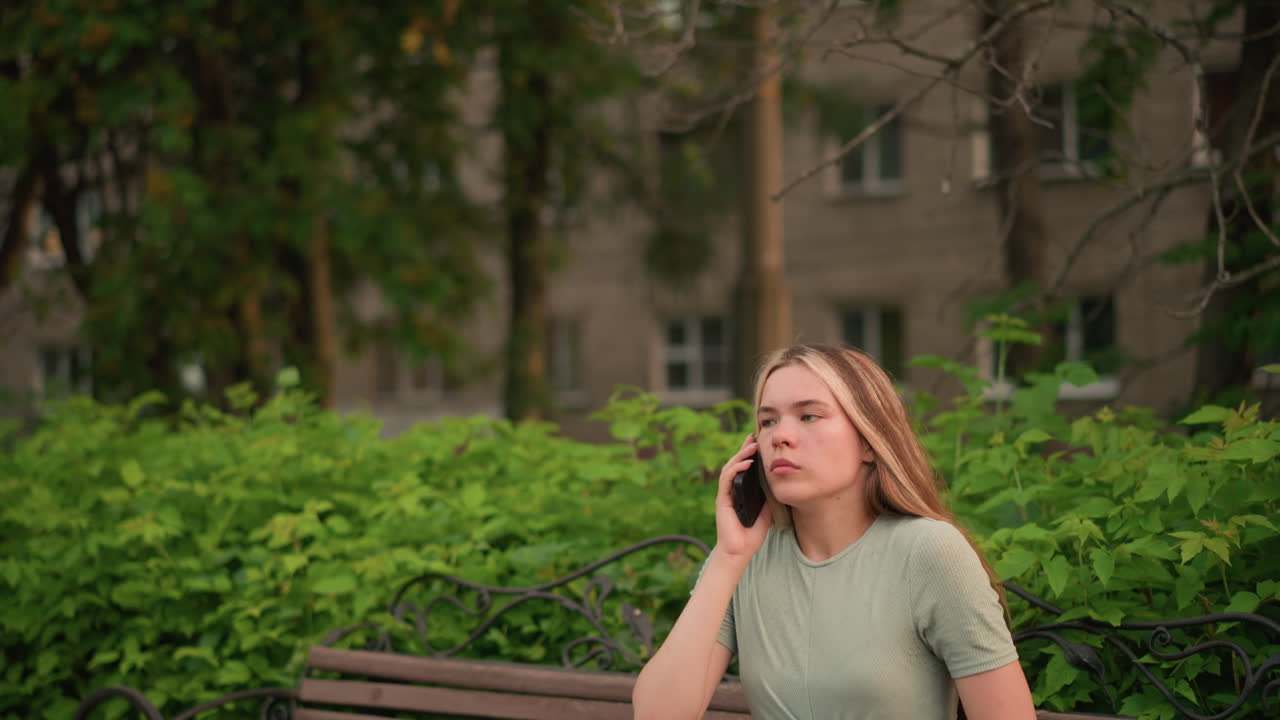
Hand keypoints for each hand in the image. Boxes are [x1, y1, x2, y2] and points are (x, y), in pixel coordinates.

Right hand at [713, 434, 772, 561]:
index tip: (758, 441)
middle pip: (736, 464)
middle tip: (755, 437)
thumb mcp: (766, 510)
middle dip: (745, 449)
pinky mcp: (722, 499)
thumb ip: (767, 497)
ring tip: (752, 446)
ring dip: (741, 455)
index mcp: (741, 491)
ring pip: (730, 468)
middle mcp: (731, 490)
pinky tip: (746, 463)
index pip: (744, 468)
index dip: (750, 454)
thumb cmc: (752, 534)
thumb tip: (776, 482)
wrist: (740, 551)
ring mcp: (725, 494)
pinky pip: (727, 479)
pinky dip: (736, 469)